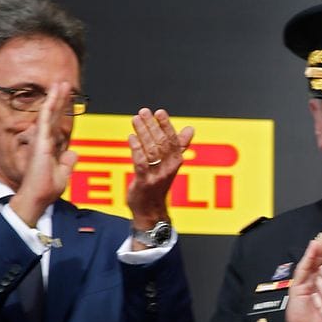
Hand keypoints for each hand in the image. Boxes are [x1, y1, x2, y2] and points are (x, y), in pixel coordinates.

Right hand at [11, 82, 78, 225]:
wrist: (37, 198)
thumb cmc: (46, 190)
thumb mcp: (62, 174)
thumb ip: (67, 163)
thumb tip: (73, 153)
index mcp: (50, 147)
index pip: (58, 125)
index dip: (62, 112)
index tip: (67, 100)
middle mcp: (44, 141)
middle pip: (54, 116)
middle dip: (59, 100)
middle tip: (64, 84)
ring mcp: (41, 140)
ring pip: (49, 114)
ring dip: (55, 98)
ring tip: (61, 83)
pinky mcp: (40, 141)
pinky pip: (45, 119)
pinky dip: (50, 106)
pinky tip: (54, 94)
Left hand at [126, 108, 193, 240]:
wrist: (151, 210)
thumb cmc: (159, 185)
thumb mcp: (171, 165)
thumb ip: (180, 146)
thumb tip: (190, 129)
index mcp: (177, 161)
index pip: (173, 140)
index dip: (166, 125)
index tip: (159, 112)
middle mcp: (169, 168)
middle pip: (161, 143)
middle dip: (152, 126)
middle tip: (144, 112)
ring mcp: (156, 175)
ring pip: (151, 150)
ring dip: (143, 133)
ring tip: (136, 120)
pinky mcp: (143, 182)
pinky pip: (140, 163)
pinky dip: (136, 149)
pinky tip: (131, 138)